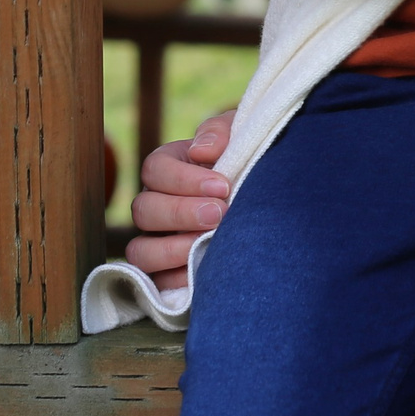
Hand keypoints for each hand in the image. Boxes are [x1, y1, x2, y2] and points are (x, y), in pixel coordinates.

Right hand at [124, 110, 234, 287]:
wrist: (274, 199)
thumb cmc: (250, 160)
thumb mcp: (239, 135)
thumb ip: (220, 131)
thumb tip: (201, 150)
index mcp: (168, 167)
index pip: (154, 169)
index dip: (183, 179)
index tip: (222, 185)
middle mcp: (156, 205)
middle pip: (143, 210)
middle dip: (181, 213)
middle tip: (220, 213)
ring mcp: (158, 240)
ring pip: (140, 250)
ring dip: (172, 249)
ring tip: (208, 243)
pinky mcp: (168, 273)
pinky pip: (156, 283)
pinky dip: (177, 279)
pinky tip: (206, 269)